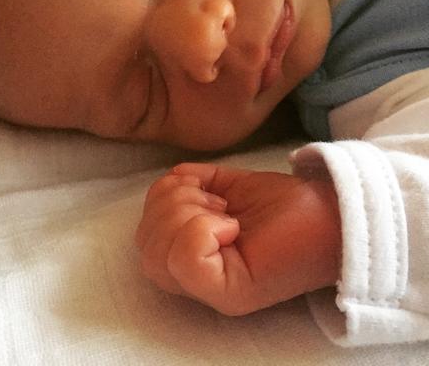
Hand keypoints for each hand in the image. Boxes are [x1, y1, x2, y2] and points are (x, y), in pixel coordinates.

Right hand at [136, 162, 341, 315]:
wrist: (330, 213)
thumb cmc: (282, 203)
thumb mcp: (222, 185)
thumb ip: (188, 184)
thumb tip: (170, 182)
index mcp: (190, 254)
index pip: (144, 237)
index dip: (163, 202)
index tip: (207, 194)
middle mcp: (196, 280)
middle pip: (146, 246)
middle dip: (172, 205)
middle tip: (217, 204)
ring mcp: (212, 290)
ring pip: (159, 253)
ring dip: (186, 213)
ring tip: (226, 212)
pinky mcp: (232, 293)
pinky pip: (187, 260)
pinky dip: (202, 229)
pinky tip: (232, 223)